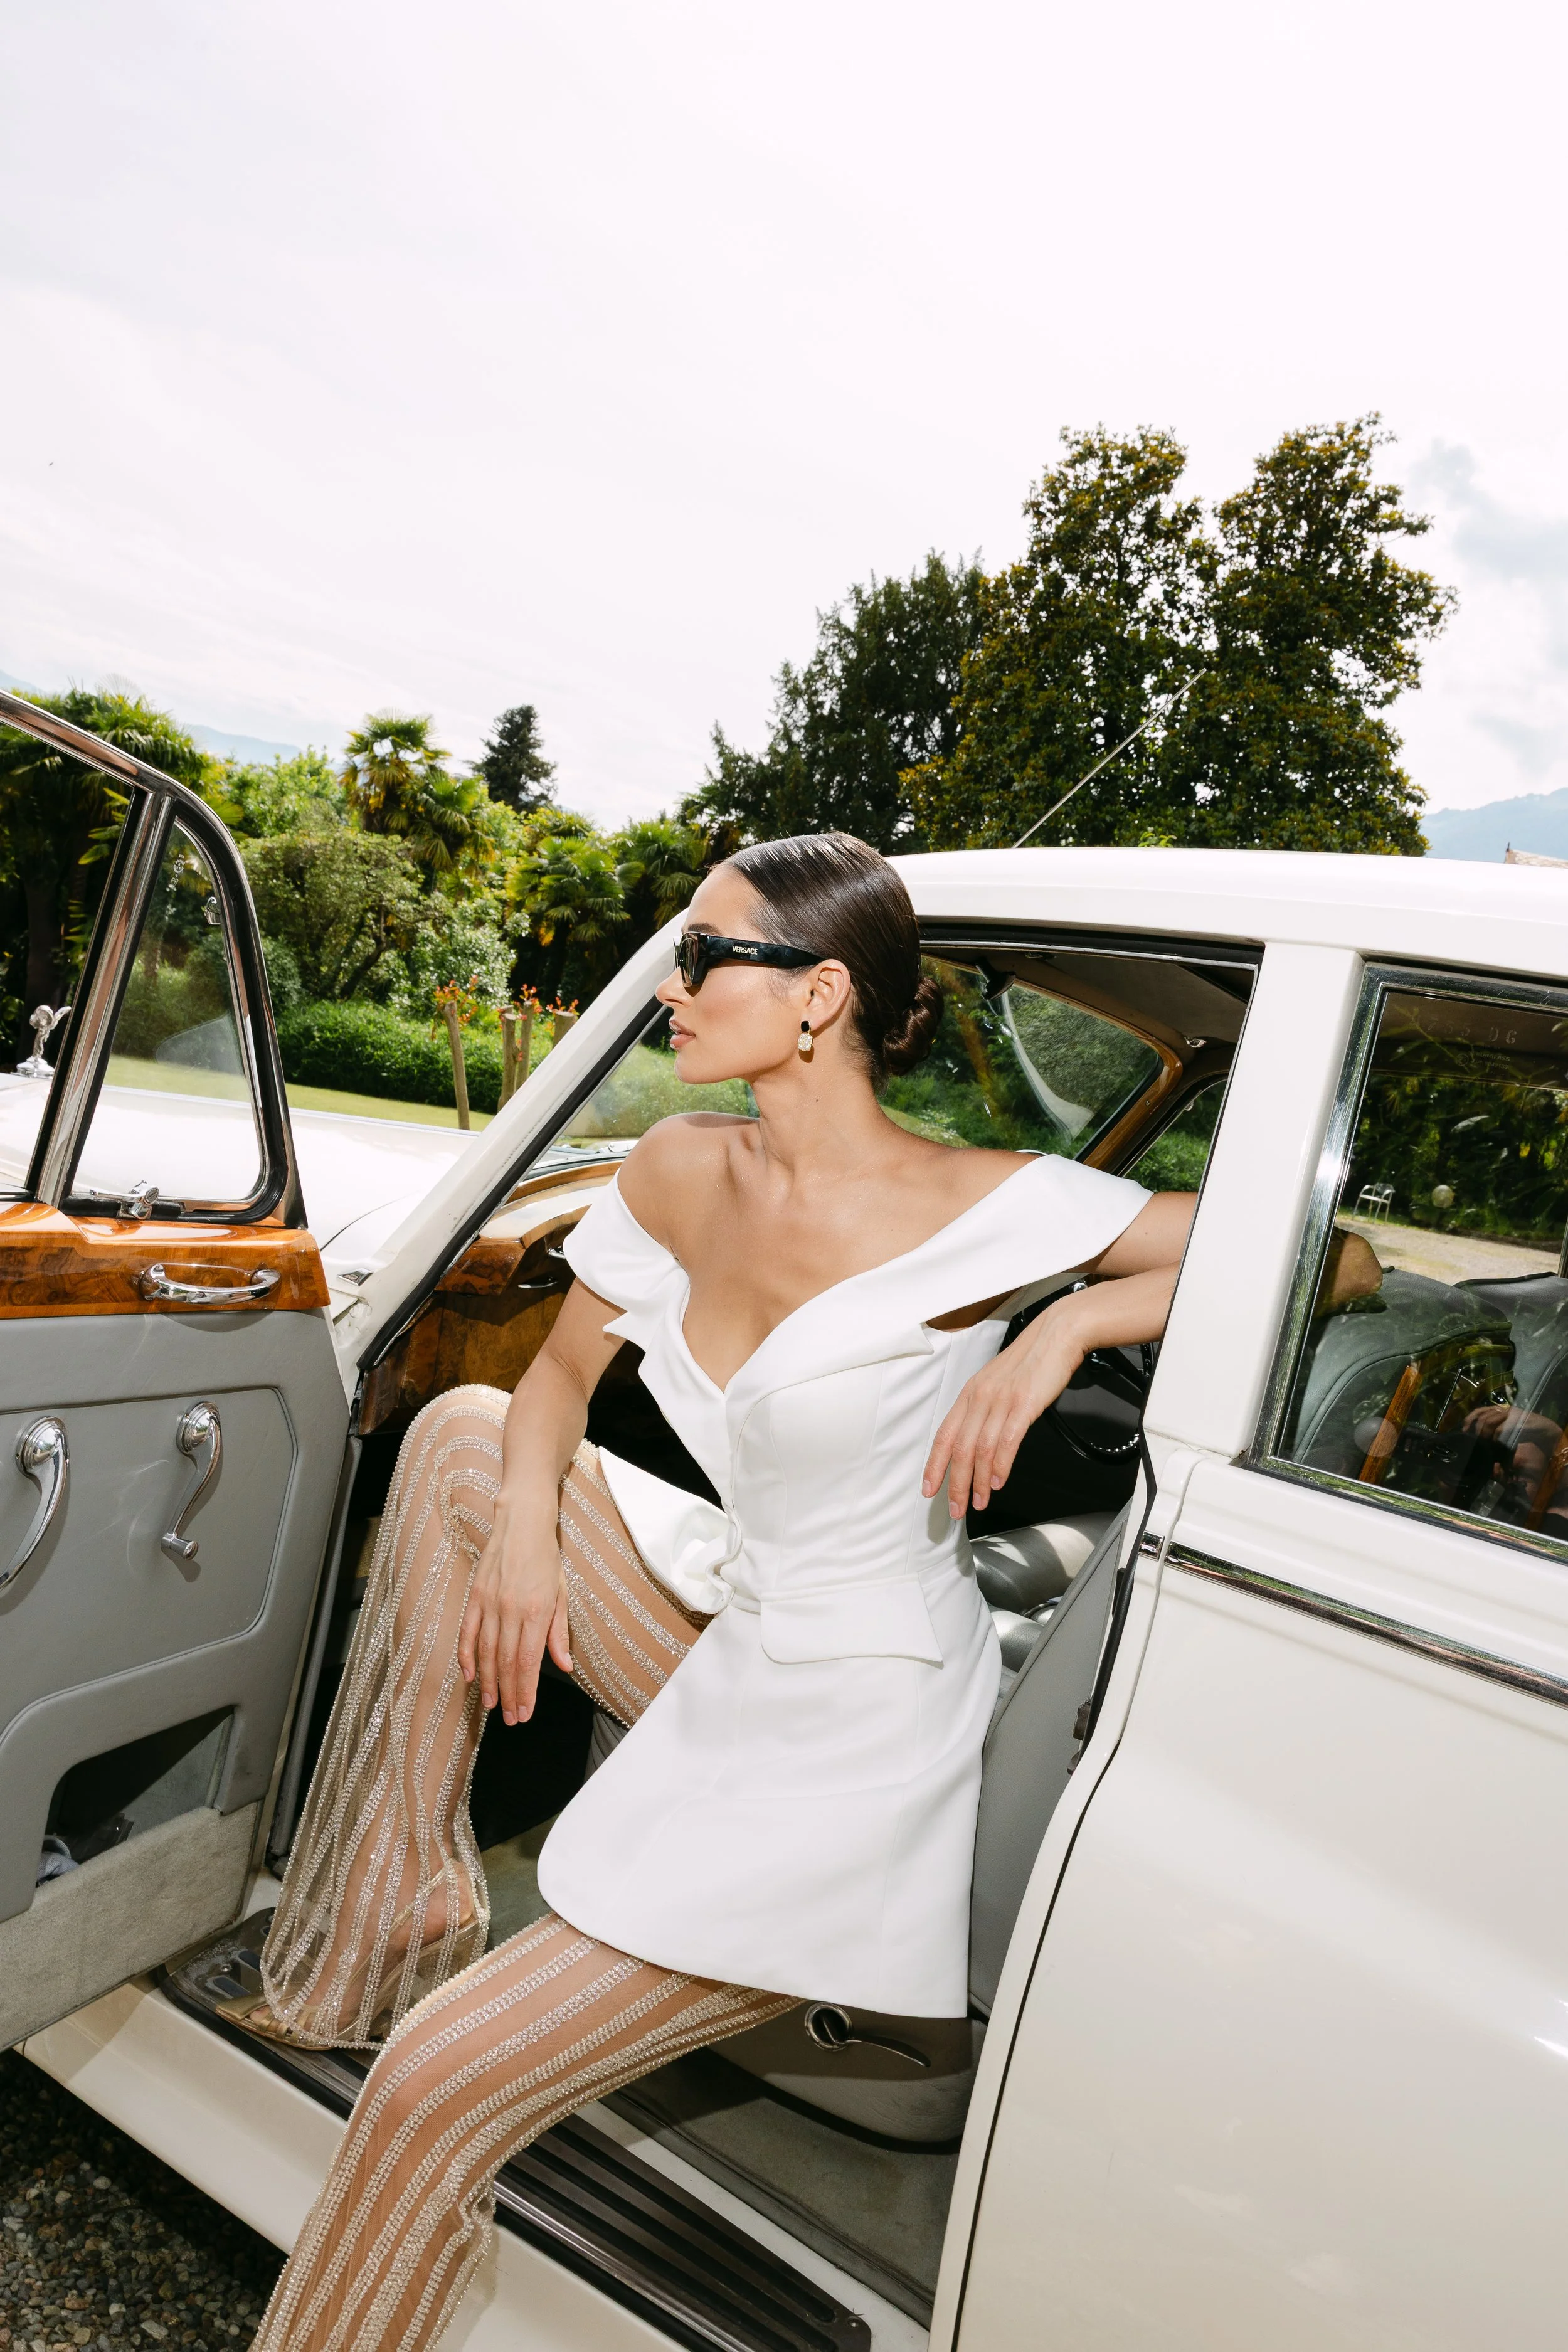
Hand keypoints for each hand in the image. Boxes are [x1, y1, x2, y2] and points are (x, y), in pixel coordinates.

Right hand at [458, 1491, 572, 1723]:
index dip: (525, 1691)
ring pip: (486, 1652)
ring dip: (488, 1682)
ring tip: (490, 1705)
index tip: (525, 1713)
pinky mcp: (475, 1596)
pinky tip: (469, 1675)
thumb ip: (559, 1633)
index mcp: (538, 1611)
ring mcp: (490, 1603)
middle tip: (510, 1719)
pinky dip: (467, 1656)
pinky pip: (467, 1632)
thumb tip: (565, 1667)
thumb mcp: (562, 1593)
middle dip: (508, 1694)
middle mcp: (512, 1609)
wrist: (522, 1524)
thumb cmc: (546, 1559)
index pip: (528, 1662)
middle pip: (506, 1663)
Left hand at [922, 1299, 1088, 1520]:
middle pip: (959, 1449)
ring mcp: (1000, 1401)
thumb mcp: (997, 1382)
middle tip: (955, 1508)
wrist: (1056, 1335)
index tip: (929, 1489)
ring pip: (980, 1450)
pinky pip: (1006, 1441)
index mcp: (970, 1393)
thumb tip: (979, 1439)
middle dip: (955, 1483)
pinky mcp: (1023, 1404)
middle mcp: (980, 1397)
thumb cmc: (1030, 1360)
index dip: (934, 1465)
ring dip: (978, 1481)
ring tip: (979, 1502)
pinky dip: (1000, 1465)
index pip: (944, 1435)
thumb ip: (985, 1409)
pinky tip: (998, 1482)